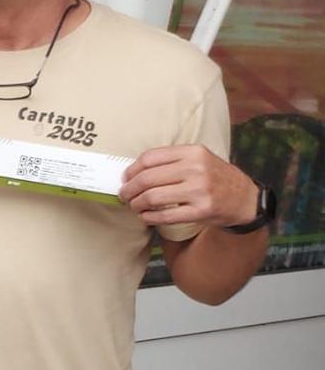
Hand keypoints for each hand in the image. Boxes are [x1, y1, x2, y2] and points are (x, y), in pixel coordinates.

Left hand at [119, 145, 259, 229]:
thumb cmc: (216, 177)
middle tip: (124, 195)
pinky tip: (145, 216)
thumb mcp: (199, 159)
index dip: (132, 170)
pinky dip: (149, 217)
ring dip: (137, 204)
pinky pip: (165, 216)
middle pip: (147, 179)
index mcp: (193, 152)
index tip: (126, 178)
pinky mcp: (201, 211)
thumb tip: (134, 171)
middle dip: (129, 189)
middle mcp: (196, 169)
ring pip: (153, 198)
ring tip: (134, 206)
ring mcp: (200, 190)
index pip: (150, 158)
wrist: (246, 199)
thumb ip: (172, 160)